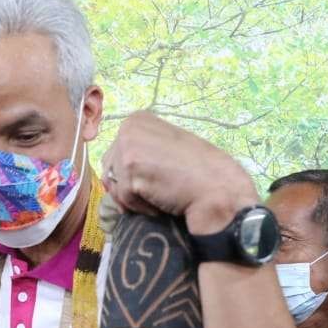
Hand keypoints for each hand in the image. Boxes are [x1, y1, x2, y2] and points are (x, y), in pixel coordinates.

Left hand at [101, 111, 258, 233]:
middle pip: (109, 171)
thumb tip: (109, 178)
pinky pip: (124, 198)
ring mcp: (127, 145)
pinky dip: (142, 207)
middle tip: (159, 190)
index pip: (114, 157)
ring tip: (163, 193)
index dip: (131, 177)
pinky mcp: (130, 167)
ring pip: (116, 186)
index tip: (157, 179)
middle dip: (129, 188)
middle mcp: (128, 127)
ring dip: (136, 199)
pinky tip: (163, 200)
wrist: (218, 188)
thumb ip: (138, 154)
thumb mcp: (163, 149)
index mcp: (137, 120)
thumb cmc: (197, 172)